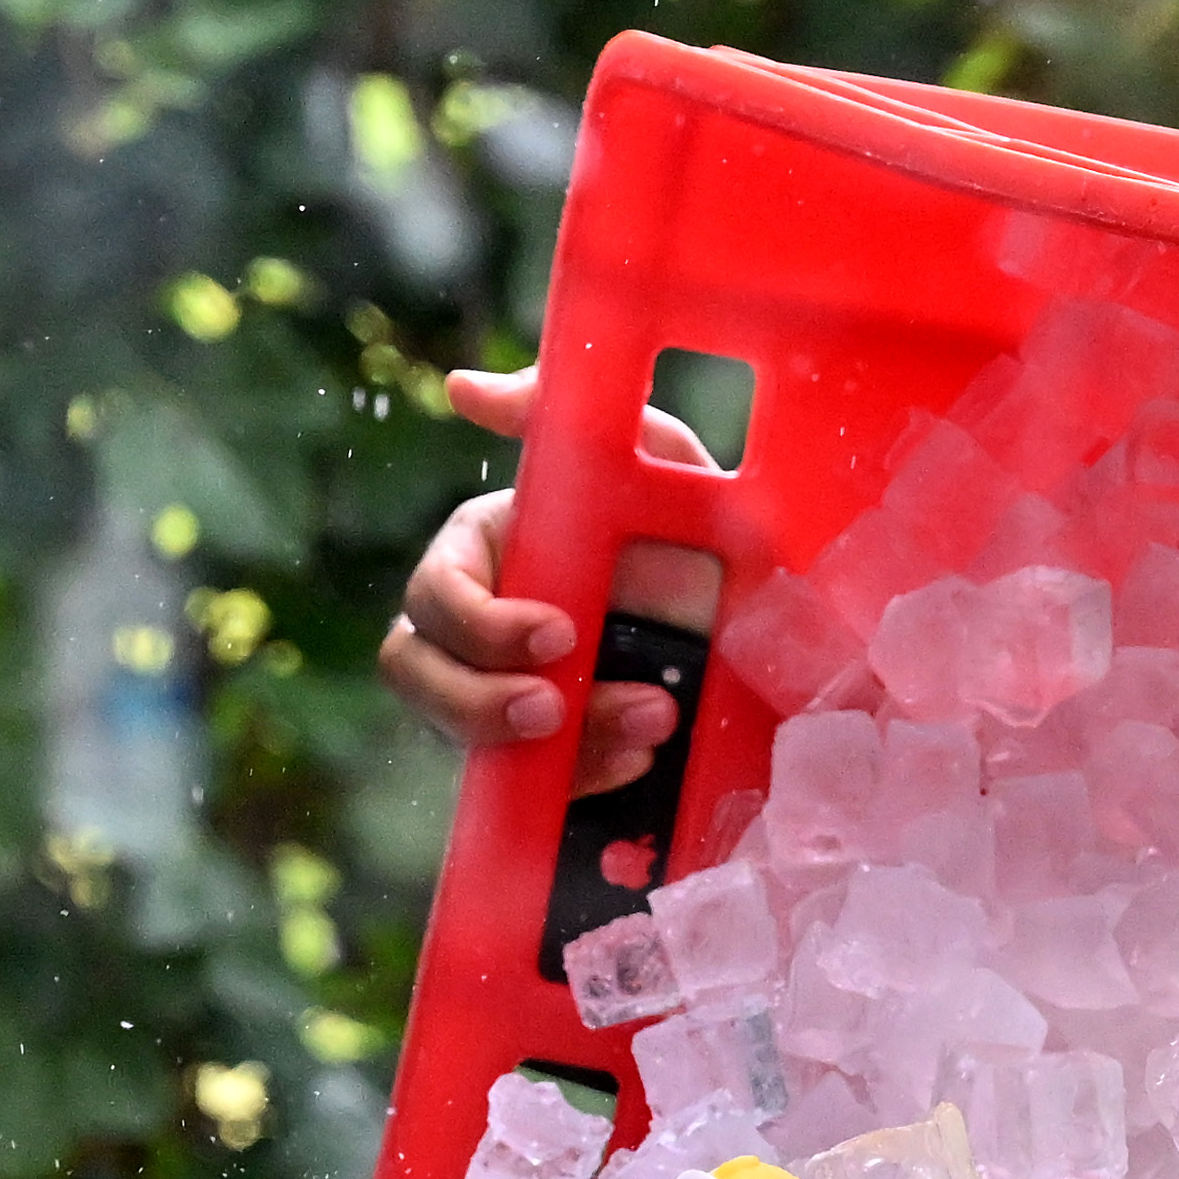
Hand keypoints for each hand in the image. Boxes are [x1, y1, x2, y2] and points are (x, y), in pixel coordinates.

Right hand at [376, 366, 714, 798]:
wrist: (760, 615)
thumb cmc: (694, 522)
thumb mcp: (652, 456)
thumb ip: (561, 412)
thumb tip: (462, 388)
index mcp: (486, 553)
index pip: (434, 595)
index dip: (478, 623)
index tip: (558, 633)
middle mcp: (477, 630)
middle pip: (418, 678)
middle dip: (479, 701)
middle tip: (555, 708)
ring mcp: (504, 697)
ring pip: (468, 744)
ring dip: (551, 748)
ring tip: (646, 733)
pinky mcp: (545, 757)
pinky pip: (528, 790)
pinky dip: (582, 783)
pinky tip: (642, 764)